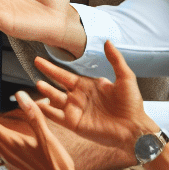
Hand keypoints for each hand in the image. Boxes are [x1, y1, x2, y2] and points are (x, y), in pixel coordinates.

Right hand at [31, 41, 159, 160]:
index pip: (64, 75)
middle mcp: (78, 97)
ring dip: (46, 92)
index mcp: (87, 86)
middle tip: (34, 67)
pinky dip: (45, 111)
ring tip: (38, 84)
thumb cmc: (132, 104)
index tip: (39, 60)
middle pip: (56, 85)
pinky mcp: (73, 123)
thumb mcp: (125, 78)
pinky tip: (36, 106)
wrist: (134, 128)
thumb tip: (107, 41)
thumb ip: (115, 60)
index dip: (52, 68)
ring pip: (54, 99)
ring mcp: (74, 110)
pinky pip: (55, 116)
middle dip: (46, 76)